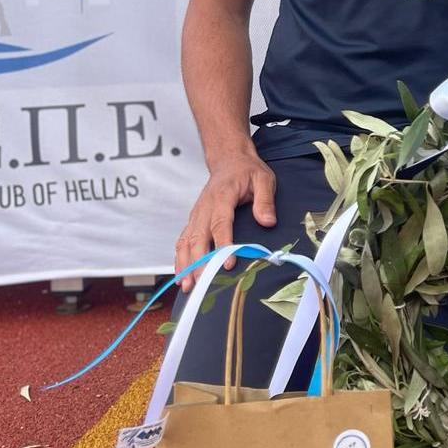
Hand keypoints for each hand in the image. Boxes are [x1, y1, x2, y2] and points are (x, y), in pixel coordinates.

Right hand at [174, 152, 276, 291]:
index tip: (227, 263)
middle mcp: (205, 208)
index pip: (221, 223)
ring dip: (185, 265)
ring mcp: (196, 215)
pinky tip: (181, 276)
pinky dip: (180, 259)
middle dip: (199, 263)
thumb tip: (268, 222)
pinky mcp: (194, 220)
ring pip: (186, 242)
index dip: (223, 244)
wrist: (229, 160)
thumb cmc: (246, 171)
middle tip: (202, 284)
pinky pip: (183, 241)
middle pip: (198, 237)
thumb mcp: (263, 179)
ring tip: (187, 287)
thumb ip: (265, 200)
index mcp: (222, 197)